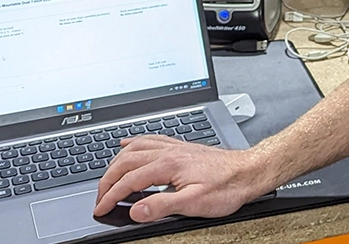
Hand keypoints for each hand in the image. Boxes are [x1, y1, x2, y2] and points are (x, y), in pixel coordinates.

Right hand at [94, 135, 270, 222]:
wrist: (248, 171)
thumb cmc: (227, 187)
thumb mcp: (194, 203)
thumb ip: (162, 206)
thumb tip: (135, 210)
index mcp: (168, 165)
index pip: (128, 181)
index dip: (110, 196)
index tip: (100, 209)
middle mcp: (168, 152)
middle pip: (126, 162)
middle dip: (107, 180)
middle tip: (99, 198)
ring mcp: (174, 147)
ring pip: (135, 148)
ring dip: (116, 162)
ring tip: (106, 177)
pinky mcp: (180, 147)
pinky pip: (150, 139)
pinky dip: (133, 143)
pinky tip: (126, 144)